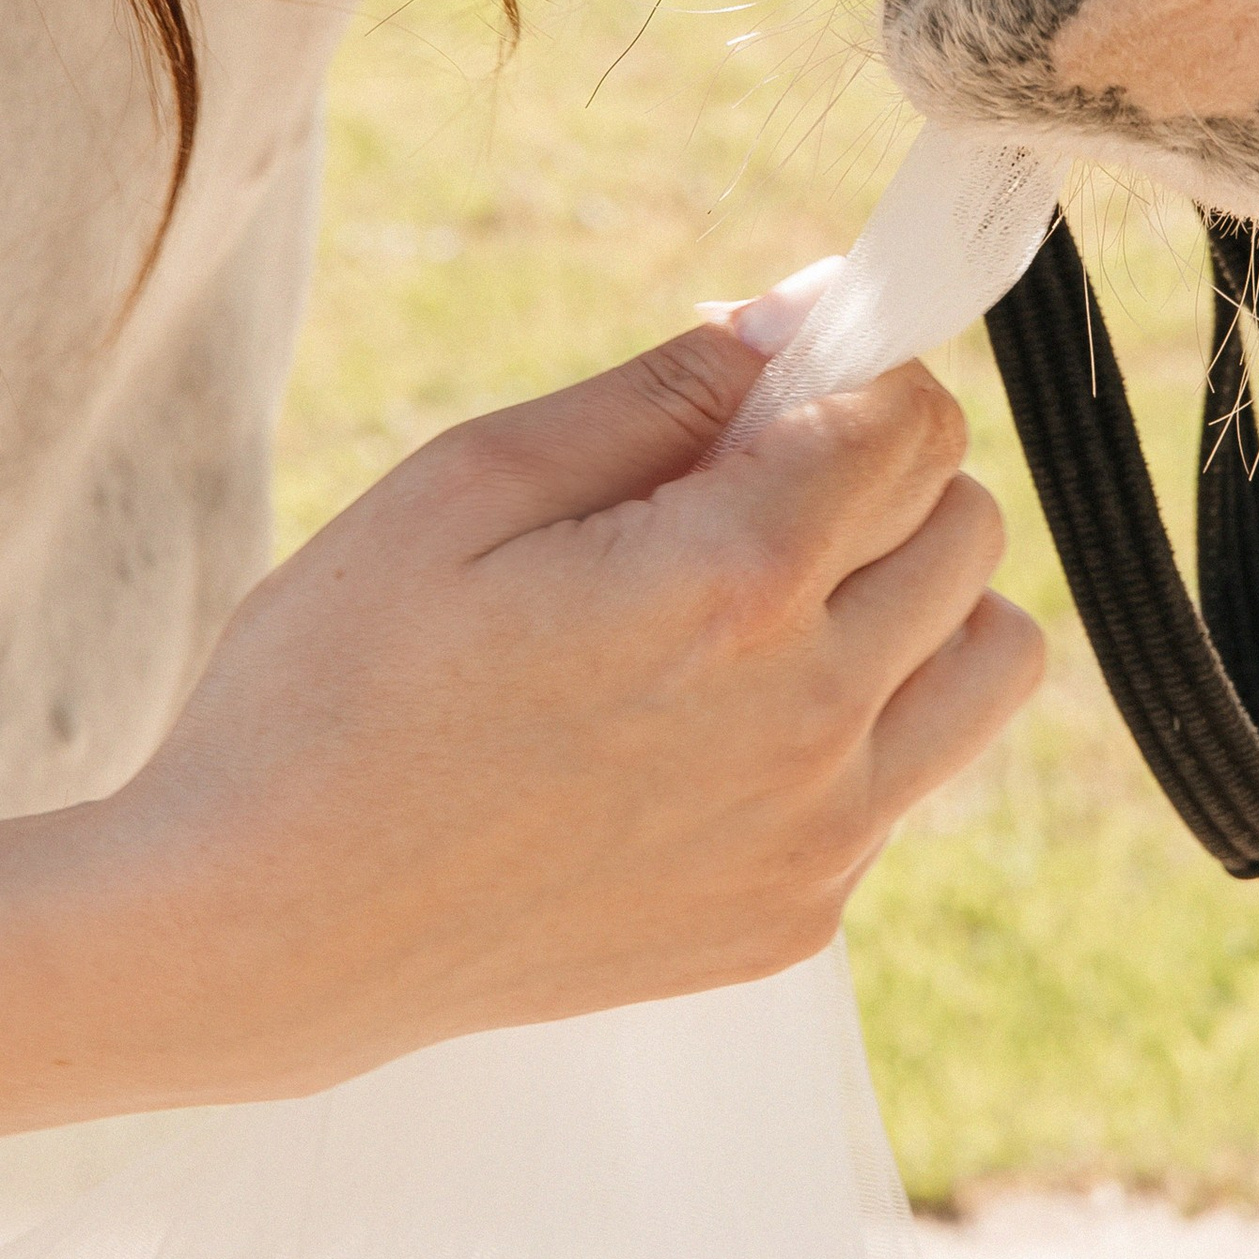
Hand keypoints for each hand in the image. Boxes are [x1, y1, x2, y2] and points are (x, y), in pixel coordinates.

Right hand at [110, 321, 1044, 1087]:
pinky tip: (706, 732)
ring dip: (914, 601)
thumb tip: (795, 325)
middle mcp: (807, 717)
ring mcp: (815, 836)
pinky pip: (907, 780)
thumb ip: (658, 395)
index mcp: (729, 583)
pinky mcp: (794, 920)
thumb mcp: (466, 485)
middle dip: (880, 474)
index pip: (912, 422)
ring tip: (769, 606)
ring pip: (992, 659)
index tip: (769, 380)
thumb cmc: (333, 688)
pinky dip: (852, 729)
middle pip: (969, 526)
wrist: (266, 933)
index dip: (849, 369)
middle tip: (744, 489)